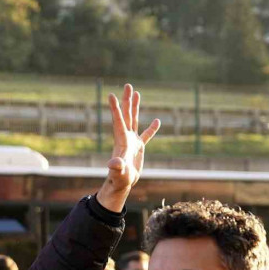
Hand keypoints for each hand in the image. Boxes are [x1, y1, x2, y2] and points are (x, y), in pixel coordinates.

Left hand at [96, 84, 160, 212]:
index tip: (111, 95)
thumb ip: (116, 167)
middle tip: (128, 85)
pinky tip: (158, 121)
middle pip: (126, 115)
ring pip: (134, 120)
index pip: (118, 120)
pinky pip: (146, 135)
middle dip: (127, 100)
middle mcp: (126, 137)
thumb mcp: (118, 172)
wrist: (122, 184)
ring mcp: (132, 142)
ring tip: (136, 93)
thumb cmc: (119, 179)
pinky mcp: (138, 148)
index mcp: (121, 140)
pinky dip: (152, 128)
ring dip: (135, 107)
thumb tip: (113, 163)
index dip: (115, 108)